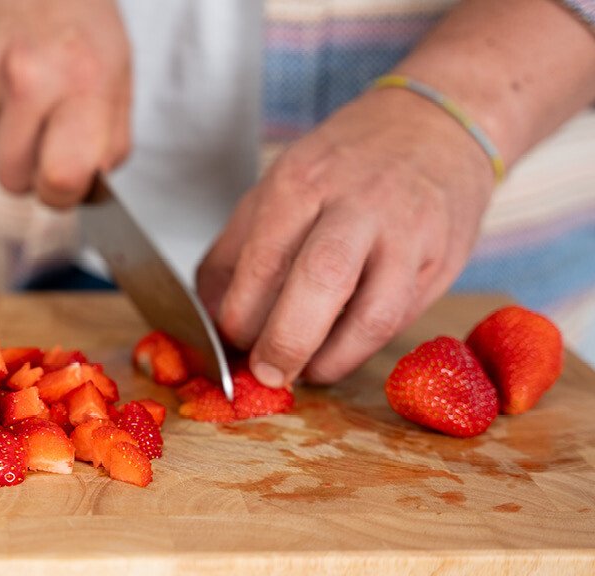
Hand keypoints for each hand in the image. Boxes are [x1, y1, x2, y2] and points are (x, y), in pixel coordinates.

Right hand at [0, 0, 131, 207]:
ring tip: (17, 87)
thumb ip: (108, 142)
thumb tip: (83, 192)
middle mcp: (28, 74)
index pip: (61, 180)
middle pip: (11, 178)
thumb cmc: (77, 17)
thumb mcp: (117, 75)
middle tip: (40, 133)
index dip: (60, 195)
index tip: (63, 184)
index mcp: (83, 83)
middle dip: (26, 169)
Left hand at [197, 87, 495, 387]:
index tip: (230, 341)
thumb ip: (235, 252)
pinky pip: (400, 320)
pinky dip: (363, 350)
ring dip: (330, 358)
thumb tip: (208, 316)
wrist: (435, 126)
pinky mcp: (442, 262)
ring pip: (373, 314)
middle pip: (320, 279)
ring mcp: (407, 234)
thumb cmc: (342, 167)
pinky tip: (339, 354)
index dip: (239, 316)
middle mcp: (357, 204)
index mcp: (301, 182)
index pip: (262, 261)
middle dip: (286, 341)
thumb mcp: (276, 187)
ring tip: (305, 372)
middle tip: (266, 374)